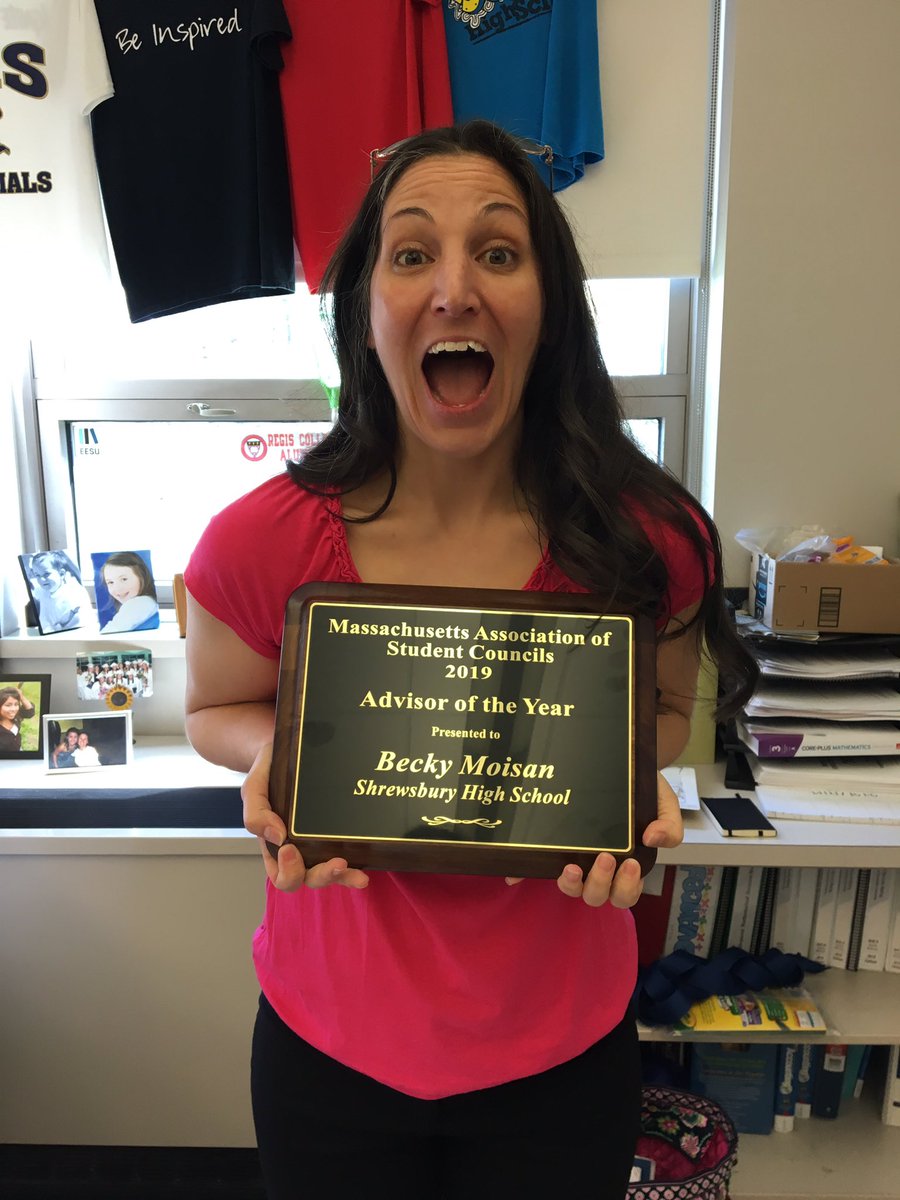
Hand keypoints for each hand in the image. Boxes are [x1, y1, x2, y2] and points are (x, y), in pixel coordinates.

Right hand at [241, 743, 368, 892]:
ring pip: (329, 872)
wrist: (282, 752)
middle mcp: (298, 851)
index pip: (280, 874)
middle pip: (308, 878)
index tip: (289, 848)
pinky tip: (365, 869)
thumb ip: (256, 813)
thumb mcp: (254, 789)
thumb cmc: (267, 774)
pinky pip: (347, 856)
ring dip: (343, 876)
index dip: (287, 870)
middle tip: (336, 863)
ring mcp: (318, 844)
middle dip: (322, 876)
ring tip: (357, 875)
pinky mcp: (336, 833)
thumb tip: (277, 836)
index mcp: (275, 847)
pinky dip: (355, 866)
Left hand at [506, 772, 683, 907]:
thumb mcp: (664, 804)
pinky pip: (536, 867)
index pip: (626, 893)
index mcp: (627, 866)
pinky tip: (515, 876)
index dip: (627, 887)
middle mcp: (599, 869)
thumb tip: (655, 839)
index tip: (631, 864)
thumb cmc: (642, 792)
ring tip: (571, 866)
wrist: (620, 764)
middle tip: (606, 857)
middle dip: (601, 883)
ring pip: (570, 888)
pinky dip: (524, 875)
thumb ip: (669, 825)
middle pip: (597, 897)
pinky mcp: (553, 846)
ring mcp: (574, 858)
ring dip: (571, 884)